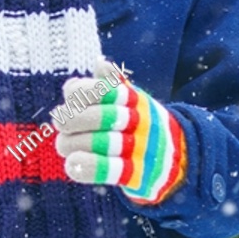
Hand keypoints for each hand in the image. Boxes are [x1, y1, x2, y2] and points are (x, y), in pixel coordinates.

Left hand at [55, 58, 187, 206]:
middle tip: (61, 123)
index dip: (76, 93)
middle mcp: (137, 120)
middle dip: (69, 120)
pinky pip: (108, 170)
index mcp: (132, 99)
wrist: (177, 155)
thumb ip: (111, 83)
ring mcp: (138, 147)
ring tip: (64, 145)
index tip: (71, 99)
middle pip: (95, 116)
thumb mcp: (131, 99)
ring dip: (72, 143)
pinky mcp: (137, 173)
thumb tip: (100, 64)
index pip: (97, 89)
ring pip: (97, 143)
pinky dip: (85, 166)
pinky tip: (72, 163)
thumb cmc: (140, 122)